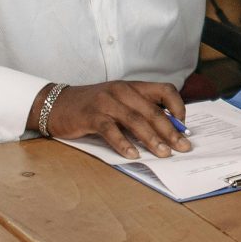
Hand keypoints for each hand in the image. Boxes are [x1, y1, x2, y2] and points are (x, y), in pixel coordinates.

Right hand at [39, 80, 192, 158]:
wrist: (56, 104)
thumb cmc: (92, 106)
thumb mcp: (119, 102)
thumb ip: (140, 111)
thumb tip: (166, 130)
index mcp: (133, 86)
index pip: (165, 90)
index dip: (178, 107)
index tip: (184, 126)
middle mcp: (122, 91)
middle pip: (153, 111)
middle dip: (170, 131)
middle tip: (182, 147)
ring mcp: (106, 102)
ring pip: (135, 121)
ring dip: (152, 139)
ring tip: (163, 154)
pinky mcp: (92, 115)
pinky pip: (111, 131)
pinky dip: (123, 144)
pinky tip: (133, 155)